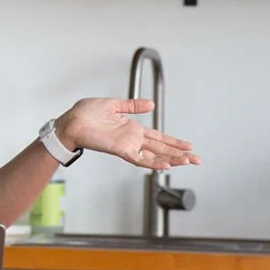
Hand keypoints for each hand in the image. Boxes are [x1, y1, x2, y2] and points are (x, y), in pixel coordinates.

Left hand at [56, 98, 199, 169]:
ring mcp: (127, 146)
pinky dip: (153, 162)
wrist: (71, 121)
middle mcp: (132, 139)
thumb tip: (150, 104)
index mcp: (131, 129)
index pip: (158, 137)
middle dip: (180, 154)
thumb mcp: (113, 105)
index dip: (173, 142)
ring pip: (154, 156)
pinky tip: (166, 165)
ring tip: (189, 162)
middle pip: (161, 149)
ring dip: (172, 159)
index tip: (189, 146)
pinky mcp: (120, 150)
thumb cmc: (85, 113)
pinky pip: (139, 159)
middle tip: (198, 159)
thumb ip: (132, 105)